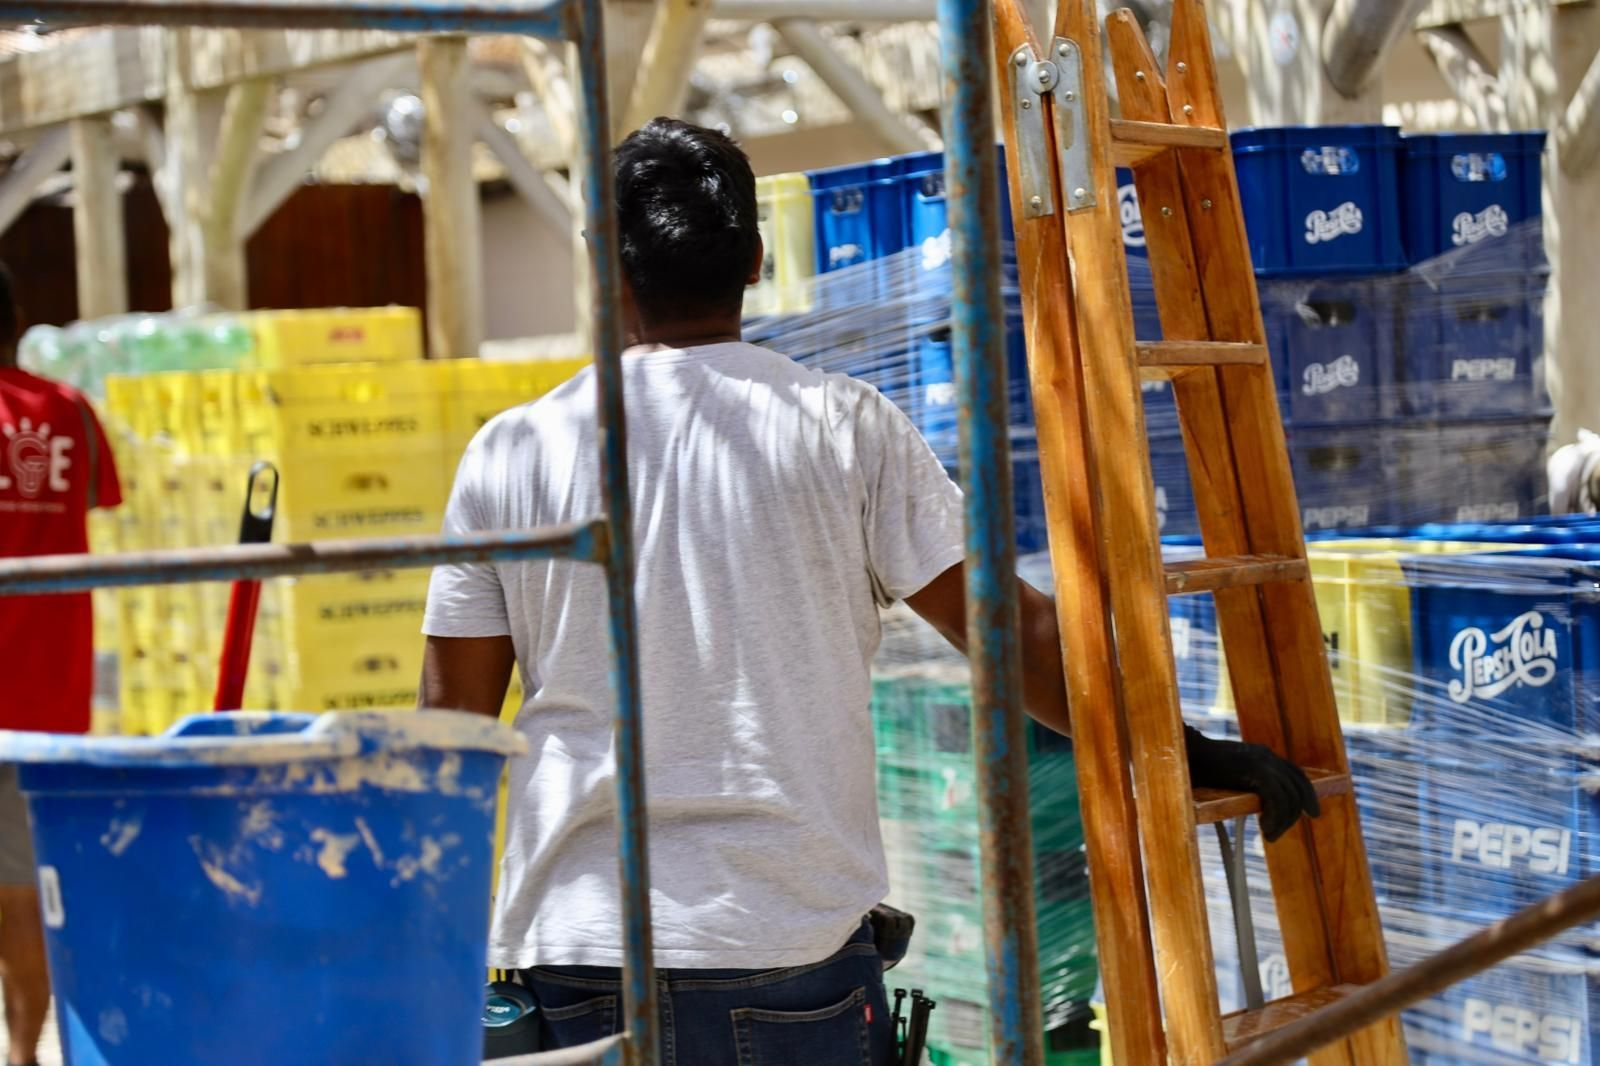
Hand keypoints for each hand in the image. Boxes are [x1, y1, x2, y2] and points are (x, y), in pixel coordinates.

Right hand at [1183, 726, 1320, 842]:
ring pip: (1289, 796)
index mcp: (1263, 754)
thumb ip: (1244, 782)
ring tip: (1267, 836)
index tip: (1312, 814)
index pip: (1296, 775)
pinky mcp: (1255, 769)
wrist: (1183, 754)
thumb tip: (1253, 802)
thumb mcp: (1228, 774)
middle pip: (1298, 787)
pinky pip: (1277, 798)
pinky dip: (1275, 817)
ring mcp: (1262, 761)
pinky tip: (1264, 828)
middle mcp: (1267, 755)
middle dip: (1293, 815)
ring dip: (1282, 821)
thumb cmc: (1196, 767)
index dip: (1308, 795)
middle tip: (1273, 835)